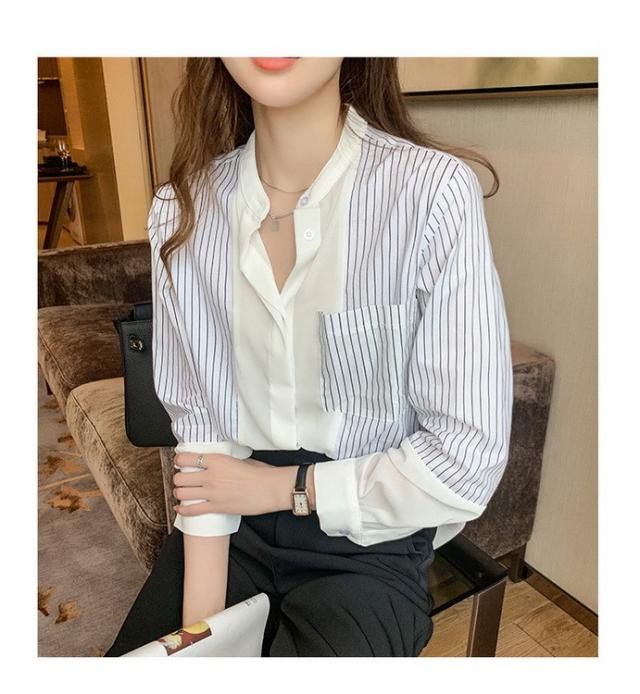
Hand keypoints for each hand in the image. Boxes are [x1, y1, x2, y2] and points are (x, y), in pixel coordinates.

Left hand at [172, 453, 297, 517]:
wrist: (270, 489)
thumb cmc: (260, 474)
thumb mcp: (240, 459)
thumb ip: (224, 461)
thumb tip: (216, 463)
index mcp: (216, 460)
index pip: (186, 458)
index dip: (179, 460)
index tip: (180, 462)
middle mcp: (210, 476)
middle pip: (180, 477)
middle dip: (179, 478)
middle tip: (182, 479)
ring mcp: (212, 493)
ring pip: (182, 493)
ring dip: (180, 493)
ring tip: (183, 492)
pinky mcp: (216, 507)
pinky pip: (192, 510)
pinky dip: (182, 510)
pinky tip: (180, 508)